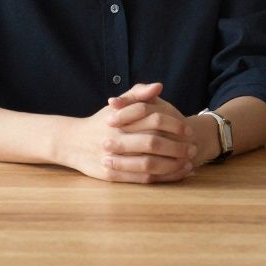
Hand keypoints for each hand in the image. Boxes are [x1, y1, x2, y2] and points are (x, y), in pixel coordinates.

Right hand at [59, 82, 196, 182]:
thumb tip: (159, 86)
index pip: (153, 119)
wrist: (72, 142)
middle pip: (153, 143)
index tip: (188, 129)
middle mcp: (117, 139)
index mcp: (121, 119)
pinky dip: (162, 178)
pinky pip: (141, 179)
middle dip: (177, 147)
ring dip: (173, 165)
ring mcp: (114, 159)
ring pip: (149, 164)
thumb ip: (138, 93)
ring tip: (189, 163)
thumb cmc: (101, 122)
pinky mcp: (111, 176)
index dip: (174, 125)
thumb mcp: (117, 104)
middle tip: (193, 148)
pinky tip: (176, 174)